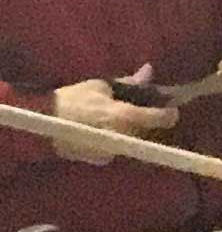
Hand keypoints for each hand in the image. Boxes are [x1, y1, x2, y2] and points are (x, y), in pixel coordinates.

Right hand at [50, 75, 177, 158]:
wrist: (41, 121)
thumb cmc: (71, 99)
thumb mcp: (100, 86)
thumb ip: (128, 83)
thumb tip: (149, 71)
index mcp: (125, 116)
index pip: (159, 118)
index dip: (168, 114)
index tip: (172, 109)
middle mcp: (123, 136)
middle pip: (146, 131)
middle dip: (145, 122)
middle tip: (139, 111)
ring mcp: (112, 151)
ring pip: (132, 141)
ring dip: (130, 132)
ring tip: (115, 120)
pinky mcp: (101, 160)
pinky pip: (116, 149)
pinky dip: (115, 140)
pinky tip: (103, 131)